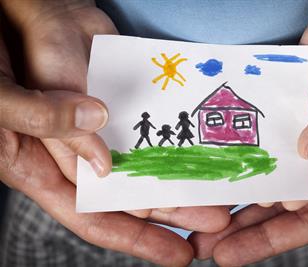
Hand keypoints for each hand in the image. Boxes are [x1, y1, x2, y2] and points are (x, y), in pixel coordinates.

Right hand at [0, 0, 230, 264]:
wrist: (23, 10)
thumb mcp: (7, 97)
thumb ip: (48, 126)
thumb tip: (101, 163)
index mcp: (44, 168)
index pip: (96, 218)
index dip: (138, 239)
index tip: (179, 252)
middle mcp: (78, 154)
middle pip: (130, 194)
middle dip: (173, 209)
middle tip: (215, 216)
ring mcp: (101, 128)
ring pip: (145, 162)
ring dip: (179, 174)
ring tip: (215, 184)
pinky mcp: (117, 104)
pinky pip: (148, 125)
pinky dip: (171, 134)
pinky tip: (197, 143)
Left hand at [189, 0, 307, 263]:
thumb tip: (305, 148)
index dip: (274, 237)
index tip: (234, 252)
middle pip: (284, 205)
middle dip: (245, 227)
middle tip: (206, 244)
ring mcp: (304, 137)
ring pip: (268, 175)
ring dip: (238, 195)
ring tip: (201, 216)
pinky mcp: (285, 114)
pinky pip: (260, 139)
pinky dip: (242, 154)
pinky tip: (216, 168)